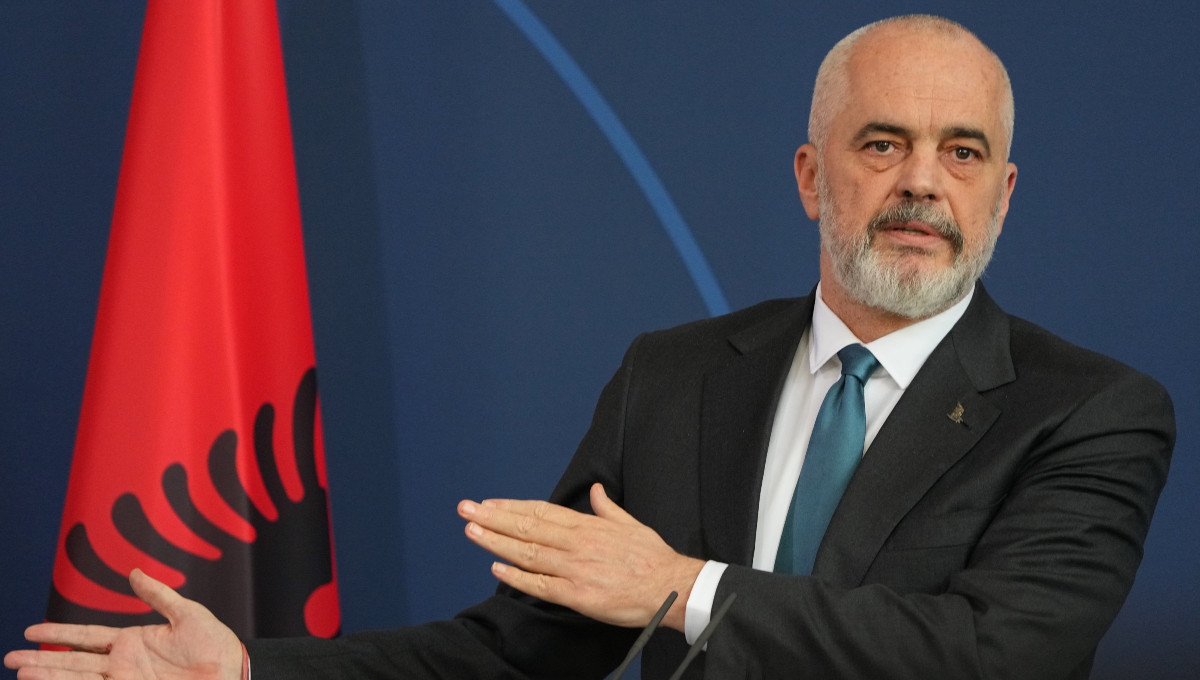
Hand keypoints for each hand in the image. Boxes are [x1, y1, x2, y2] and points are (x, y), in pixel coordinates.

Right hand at [5, 569, 241, 679]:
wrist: (232, 671)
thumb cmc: (214, 643)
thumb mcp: (186, 613)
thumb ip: (158, 595)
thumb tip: (133, 572)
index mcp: (131, 641)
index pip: (86, 636)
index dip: (59, 633)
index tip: (30, 630)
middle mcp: (122, 664)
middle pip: (73, 661)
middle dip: (42, 660)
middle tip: (10, 658)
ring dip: (50, 677)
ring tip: (21, 673)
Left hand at [459, 483, 704, 630]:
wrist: (672, 588)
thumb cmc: (653, 558)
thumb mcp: (631, 524)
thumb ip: (608, 508)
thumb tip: (597, 491)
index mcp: (588, 526)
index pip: (541, 512)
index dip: (511, 507)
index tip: (489, 503)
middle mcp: (577, 544)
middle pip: (527, 528)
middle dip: (493, 518)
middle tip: (466, 509)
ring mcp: (575, 569)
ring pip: (528, 553)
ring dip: (496, 542)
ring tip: (472, 531)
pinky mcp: (578, 595)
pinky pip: (541, 585)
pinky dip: (517, 577)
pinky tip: (496, 568)